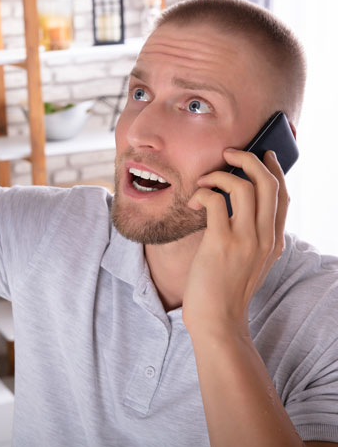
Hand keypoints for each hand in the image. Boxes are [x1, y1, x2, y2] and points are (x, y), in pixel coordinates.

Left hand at [181, 148, 288, 337]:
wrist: (218, 321)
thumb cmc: (224, 289)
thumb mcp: (248, 261)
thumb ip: (250, 236)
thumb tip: (233, 206)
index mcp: (274, 241)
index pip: (282, 196)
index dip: (273, 169)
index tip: (261, 153)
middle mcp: (265, 237)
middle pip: (269, 183)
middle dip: (248, 159)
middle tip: (227, 154)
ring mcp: (246, 240)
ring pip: (244, 186)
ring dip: (219, 175)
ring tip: (203, 181)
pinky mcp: (221, 243)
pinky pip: (214, 201)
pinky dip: (201, 193)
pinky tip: (191, 203)